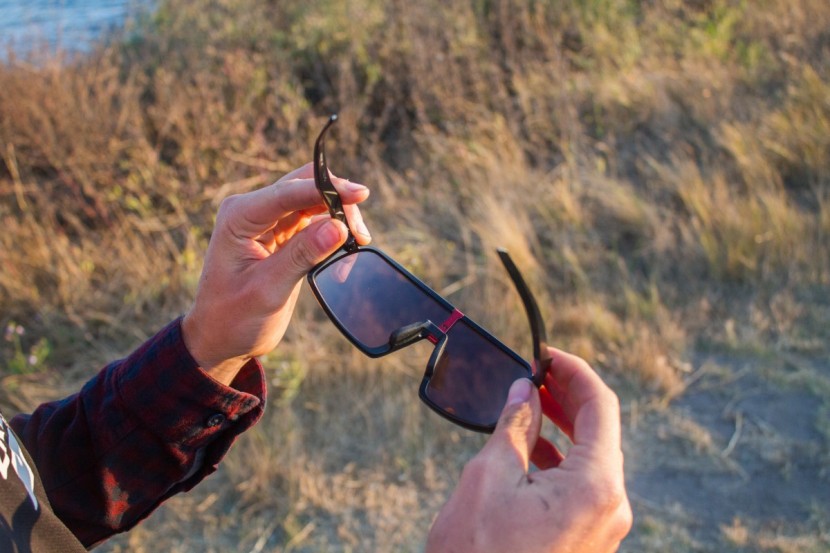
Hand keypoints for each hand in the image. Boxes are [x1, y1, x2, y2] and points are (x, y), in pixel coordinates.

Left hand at [182, 163, 370, 384]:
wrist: (220, 338)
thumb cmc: (232, 317)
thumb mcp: (268, 289)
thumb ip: (302, 255)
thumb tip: (339, 227)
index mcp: (240, 216)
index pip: (288, 191)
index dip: (327, 189)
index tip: (360, 193)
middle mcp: (254, 211)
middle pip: (306, 185)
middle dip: (338, 200)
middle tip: (360, 232)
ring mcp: (269, 221)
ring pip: (315, 200)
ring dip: (340, 215)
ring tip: (358, 242)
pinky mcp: (284, 235)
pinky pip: (316, 219)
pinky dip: (335, 229)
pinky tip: (348, 248)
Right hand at [426, 348, 631, 552]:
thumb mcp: (490, 477)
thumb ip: (515, 426)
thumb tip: (523, 391)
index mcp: (596, 486)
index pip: (601, 407)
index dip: (574, 372)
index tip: (545, 355)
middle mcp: (612, 507)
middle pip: (601, 432)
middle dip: (568, 397)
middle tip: (535, 373)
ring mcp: (603, 528)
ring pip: (592, 459)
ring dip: (564, 427)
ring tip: (530, 404)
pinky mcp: (588, 540)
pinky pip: (584, 486)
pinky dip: (561, 459)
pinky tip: (533, 449)